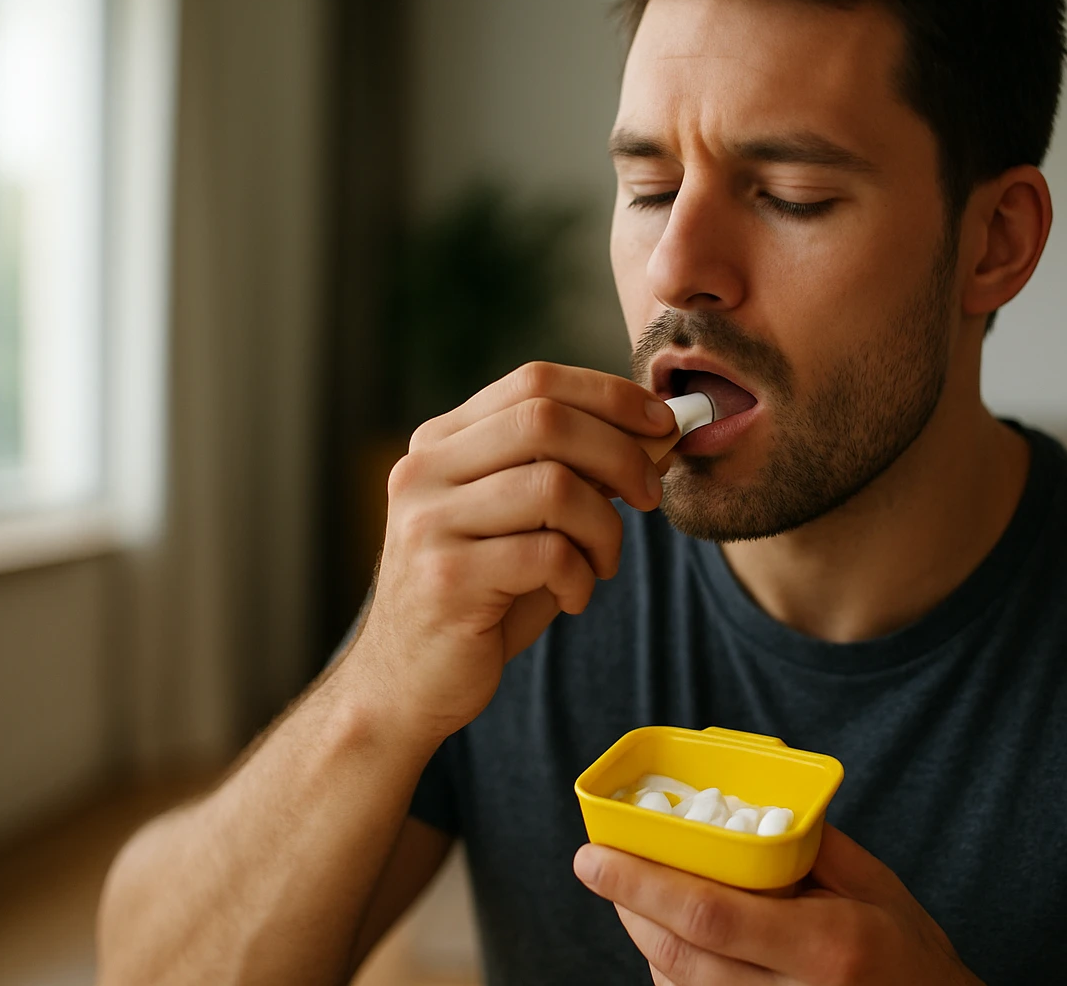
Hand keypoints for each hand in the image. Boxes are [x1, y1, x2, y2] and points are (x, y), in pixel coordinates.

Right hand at [349, 361, 676, 741]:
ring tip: (603, 562)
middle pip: (545, 420)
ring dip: (605, 527)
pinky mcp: (445, 579)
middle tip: (650, 495)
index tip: (661, 424)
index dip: (609, 395)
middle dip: (620, 453)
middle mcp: (424, 471)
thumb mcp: (527, 523)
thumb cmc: (481, 598)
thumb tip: (660, 433)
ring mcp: (427, 523)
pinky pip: (547, 554)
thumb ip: (576, 474)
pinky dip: (582, 576)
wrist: (405, 684)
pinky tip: (574, 597)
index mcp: (440, 443)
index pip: (533, 381)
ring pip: (554, 486)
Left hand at [574, 825, 982, 985]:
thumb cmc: (910, 951)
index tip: (594, 857)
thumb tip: (737, 807)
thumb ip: (807, 846)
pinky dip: (670, 972)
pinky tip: (669, 938)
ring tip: (632, 896)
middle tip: (600, 867)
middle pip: (680, 957)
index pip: (710, 915)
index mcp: (826, 946)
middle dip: (629, 906)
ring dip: (644, 938)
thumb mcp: (874, 886)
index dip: (642, 884)